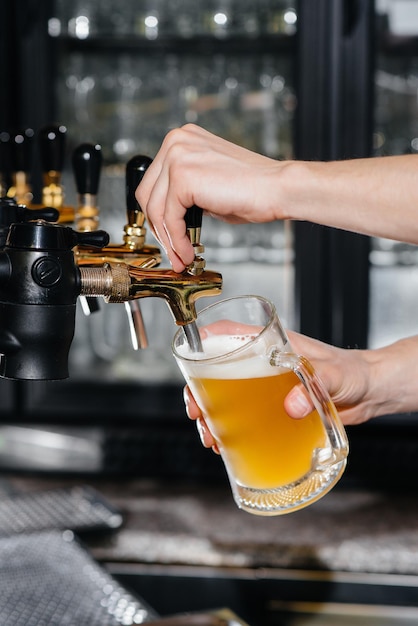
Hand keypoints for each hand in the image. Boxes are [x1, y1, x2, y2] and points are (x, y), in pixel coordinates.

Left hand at [135, 124, 285, 271]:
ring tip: (181, 257)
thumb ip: (184, 194)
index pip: (153, 182)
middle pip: (147, 194)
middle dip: (158, 228)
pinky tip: (188, 251)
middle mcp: (175, 142)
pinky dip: (177, 240)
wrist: (277, 188)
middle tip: (171, 251)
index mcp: (181, 140)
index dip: (157, 215)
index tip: (168, 237)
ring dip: (168, 239)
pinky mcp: (182, 176)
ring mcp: (177, 156)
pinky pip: (170, 218)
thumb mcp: (207, 186)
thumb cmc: (252, 189)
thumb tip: (166, 219)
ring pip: (155, 209)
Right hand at [183, 330, 390, 450]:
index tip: (189, 351)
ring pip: (226, 398)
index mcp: (274, 344)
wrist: (370, 394)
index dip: (205, 339)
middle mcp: (264, 364)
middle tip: (195, 409)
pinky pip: (244, 418)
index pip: (232, 332)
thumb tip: (292, 405)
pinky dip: (230, 431)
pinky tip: (225, 445)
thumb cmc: (354, 372)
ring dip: (211, 415)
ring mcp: (266, 389)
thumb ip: (315, 385)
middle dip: (199, 389)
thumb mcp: (335, 374)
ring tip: (209, 434)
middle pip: (219, 371)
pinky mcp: (273, 410)